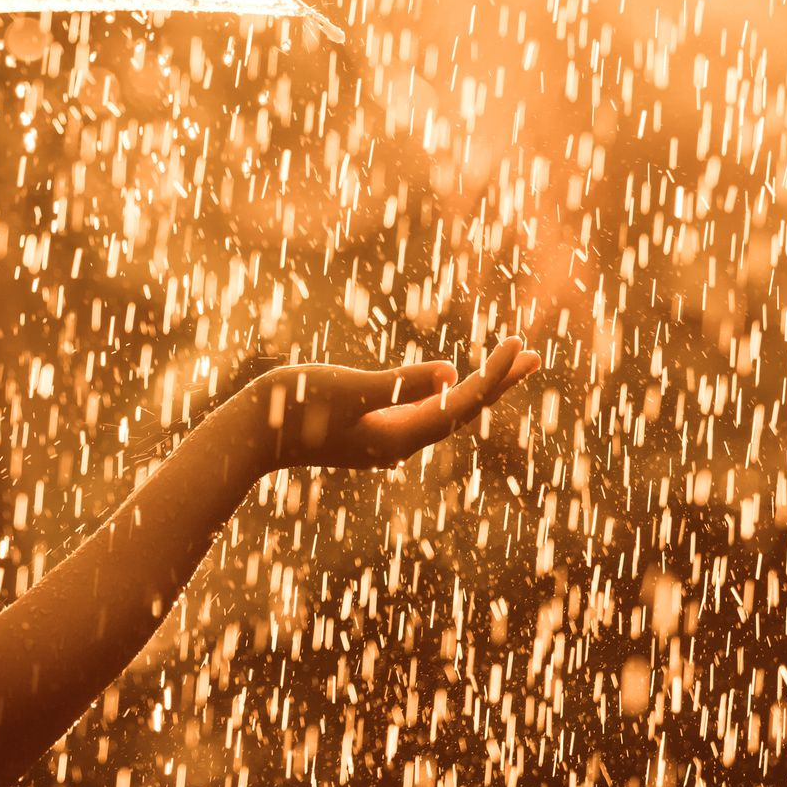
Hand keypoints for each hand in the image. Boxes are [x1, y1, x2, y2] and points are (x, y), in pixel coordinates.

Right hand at [229, 337, 542, 473]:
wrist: (252, 434)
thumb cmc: (296, 407)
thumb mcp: (350, 389)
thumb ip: (398, 383)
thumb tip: (447, 373)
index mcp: (400, 436)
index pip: (462, 404)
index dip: (495, 375)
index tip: (518, 343)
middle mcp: (400, 443)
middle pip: (462, 410)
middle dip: (499, 382)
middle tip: (534, 355)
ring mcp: (385, 439)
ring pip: (444, 411)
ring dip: (477, 385)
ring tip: (506, 362)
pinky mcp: (369, 431)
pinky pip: (421, 412)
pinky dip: (444, 392)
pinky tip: (446, 381)